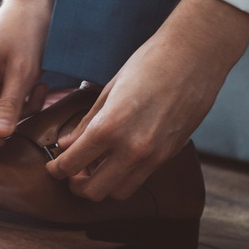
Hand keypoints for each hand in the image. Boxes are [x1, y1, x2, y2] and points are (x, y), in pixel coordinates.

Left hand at [46, 0, 248, 200]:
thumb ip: (85, 124)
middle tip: (71, 173)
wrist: (195, 56)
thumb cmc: (148, 64)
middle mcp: (132, 149)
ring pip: (119, 193)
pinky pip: (141, 179)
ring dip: (103, 186)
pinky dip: (124, 177)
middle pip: (94, 191)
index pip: (71, 165)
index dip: (57, 169)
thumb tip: (66, 145)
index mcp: (109, 128)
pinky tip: (118, 159)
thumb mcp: (107, 91)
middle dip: (76, 185)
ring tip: (95, 168)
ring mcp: (154, 156)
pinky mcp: (170, 155)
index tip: (53, 166)